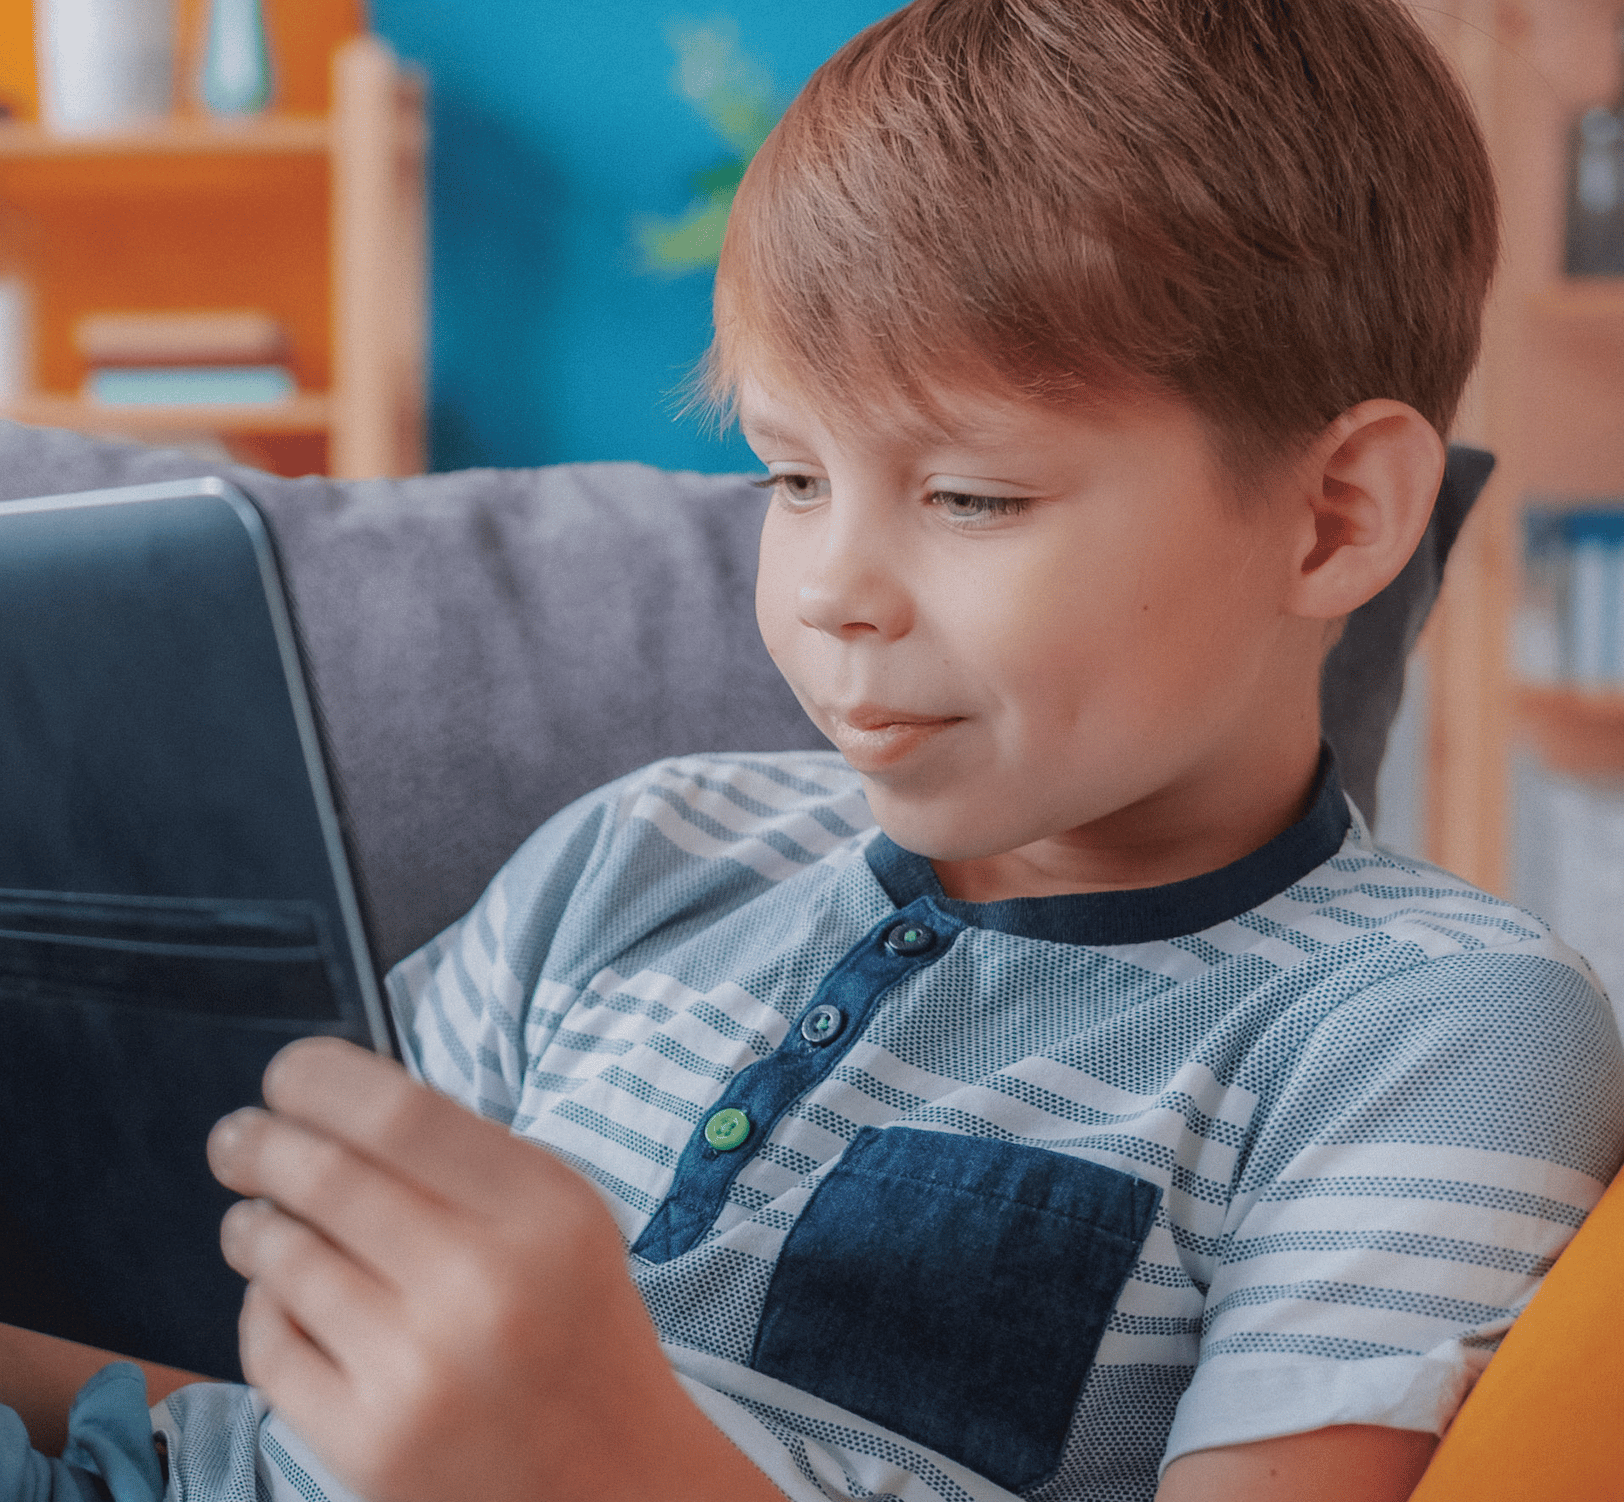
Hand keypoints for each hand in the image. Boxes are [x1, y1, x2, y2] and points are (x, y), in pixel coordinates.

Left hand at [208, 1037, 779, 1501]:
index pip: (397, 1113)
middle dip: (258, 1144)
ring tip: (254, 1222)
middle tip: (237, 1140)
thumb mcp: (562, 1217)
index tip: (286, 1076)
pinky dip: (263, 1307)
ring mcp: (418, 1373)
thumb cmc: (577, 1328)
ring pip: (283, 1257)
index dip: (317, 1079)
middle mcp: (481, 1287)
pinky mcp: (367, 1446)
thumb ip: (464, 1158)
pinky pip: (269, 1346)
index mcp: (542, 1211)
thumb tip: (328, 1100)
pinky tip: (284, 1298)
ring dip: (252, 1226)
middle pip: (322, 1175)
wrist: (615, 1481)